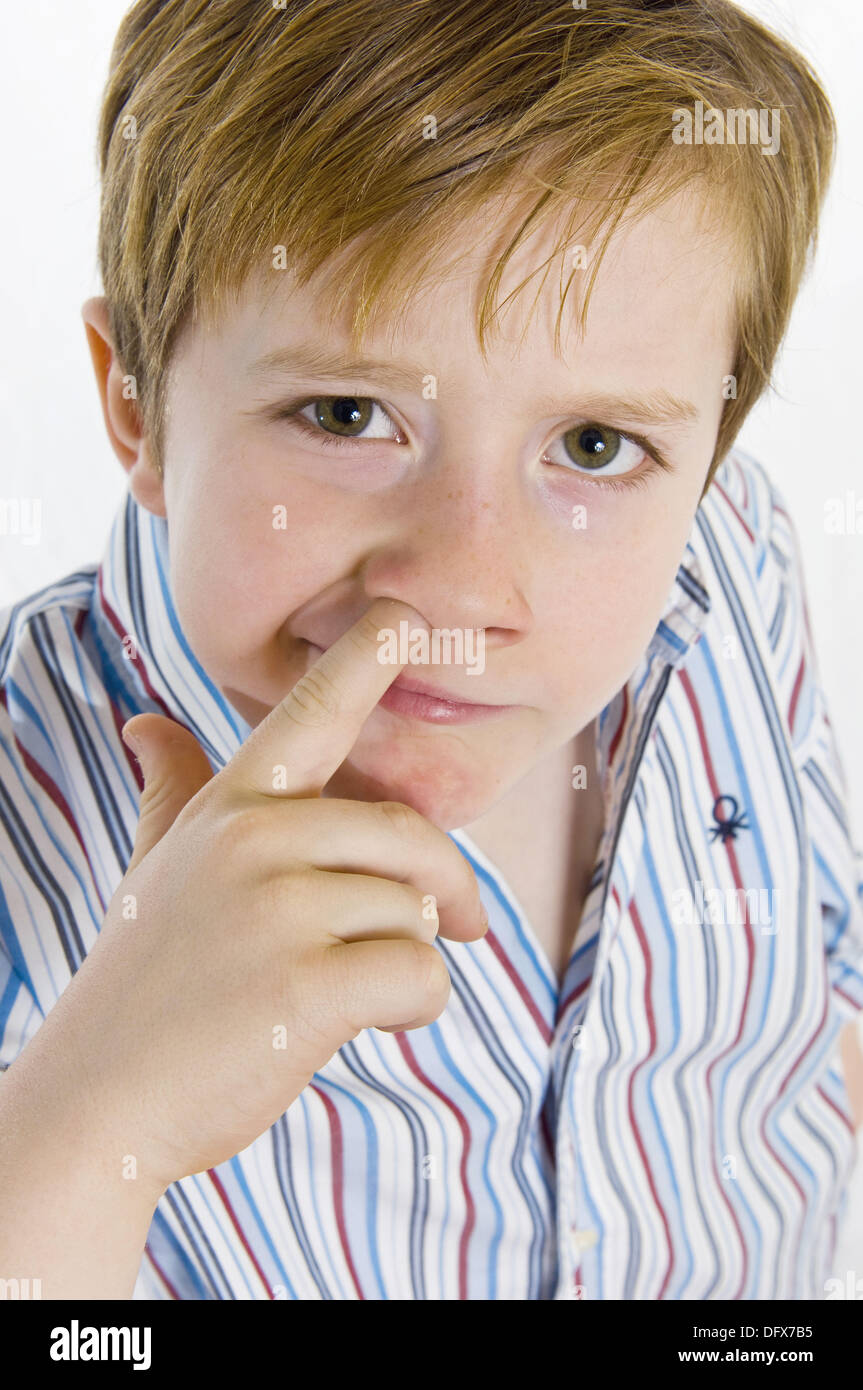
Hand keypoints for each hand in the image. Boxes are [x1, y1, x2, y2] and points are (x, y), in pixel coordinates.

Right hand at [55, 598, 486, 1193]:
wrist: (98, 1101)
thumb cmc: (144, 981)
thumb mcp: (156, 870)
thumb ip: (172, 790)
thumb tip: (145, 724)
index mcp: (229, 807)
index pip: (309, 715)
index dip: (364, 659)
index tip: (407, 613)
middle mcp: (253, 841)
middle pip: (408, 837)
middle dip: (444, 888)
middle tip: (458, 926)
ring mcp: (277, 911)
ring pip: (416, 913)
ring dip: (411, 958)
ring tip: (355, 988)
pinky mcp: (305, 987)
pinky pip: (419, 975)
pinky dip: (417, 1008)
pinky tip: (370, 1024)